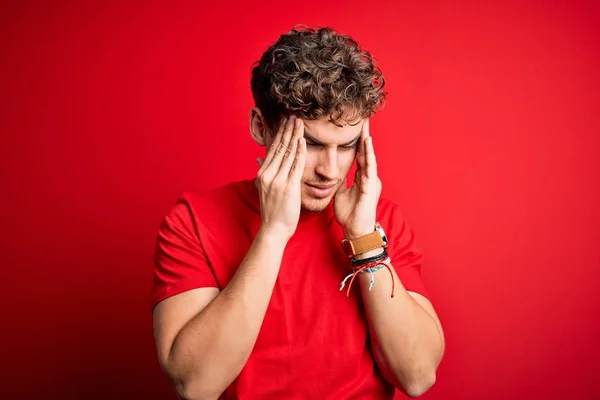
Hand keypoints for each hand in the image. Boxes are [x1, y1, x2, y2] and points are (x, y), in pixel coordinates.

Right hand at [255, 115, 306, 240]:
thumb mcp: (263, 188)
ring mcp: (278, 180)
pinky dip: (299, 152)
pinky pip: (295, 165)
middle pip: (280, 148)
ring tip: (299, 123)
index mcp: (262, 174)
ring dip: (294, 136)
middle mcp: (268, 174)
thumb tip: (259, 157)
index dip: (280, 134)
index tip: (285, 122)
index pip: (273, 149)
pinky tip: (303, 141)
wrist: (274, 229)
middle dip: (287, 131)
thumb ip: (263, 171)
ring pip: (288, 153)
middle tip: (294, 117)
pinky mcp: (289, 186)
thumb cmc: (273, 211)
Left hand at [334, 119, 381, 238]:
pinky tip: (367, 144)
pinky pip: (369, 167)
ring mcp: (371, 181)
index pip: (359, 156)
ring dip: (367, 142)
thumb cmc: (349, 214)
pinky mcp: (371, 187)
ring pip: (369, 157)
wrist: (355, 230)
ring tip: (365, 127)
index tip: (355, 127)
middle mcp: (368, 177)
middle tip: (363, 119)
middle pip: (366, 153)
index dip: (357, 142)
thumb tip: (331, 172)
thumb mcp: (340, 193)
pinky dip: (368, 155)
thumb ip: (339, 181)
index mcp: (362, 178)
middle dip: (364, 137)